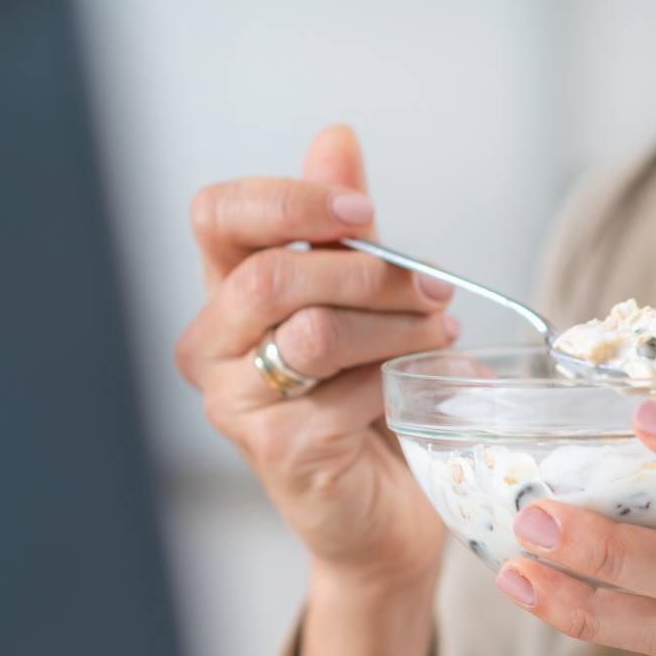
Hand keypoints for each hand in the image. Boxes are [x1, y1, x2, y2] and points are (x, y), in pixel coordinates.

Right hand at [173, 124, 454, 602]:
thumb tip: (337, 138)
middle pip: (275, 272)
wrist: (392, 517)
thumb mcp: (365, 304)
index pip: (218, 214)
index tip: (366, 214)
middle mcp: (212, 346)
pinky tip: (436, 391)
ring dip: (396, 327)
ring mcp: (236, 403)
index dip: (291, 200)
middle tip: (437, 290)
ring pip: (314, 332)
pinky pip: (346, 392)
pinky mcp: (277, 450)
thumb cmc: (374, 407)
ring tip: (442, 336)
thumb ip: (346, 231)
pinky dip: (403, 383)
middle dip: (371, 274)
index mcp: (226, 294)